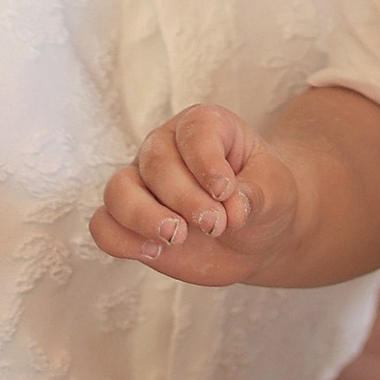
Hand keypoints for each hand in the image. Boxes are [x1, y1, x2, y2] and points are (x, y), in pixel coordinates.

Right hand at [90, 103, 302, 286]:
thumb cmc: (262, 198)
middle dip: (185, 198)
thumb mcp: (276, 192)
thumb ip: (257, 196)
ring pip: (118, 190)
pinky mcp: (130, 221)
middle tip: (215, 225)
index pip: (194, 132)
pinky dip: (121, 240)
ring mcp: (142, 183)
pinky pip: (104, 225)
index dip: (207, 163)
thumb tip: (234, 207)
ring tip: (176, 237)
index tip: (226, 192)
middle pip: (156, 164)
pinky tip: (154, 253)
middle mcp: (165, 147)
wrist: (254, 234)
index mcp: (203, 126)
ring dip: (143, 216)